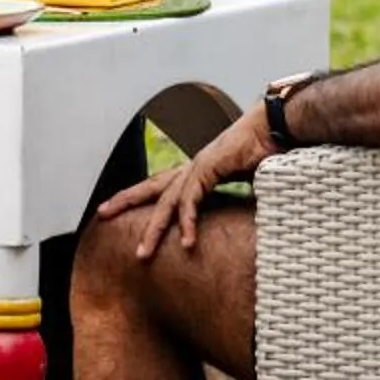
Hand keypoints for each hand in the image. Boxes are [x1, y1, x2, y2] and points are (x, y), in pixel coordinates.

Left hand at [96, 108, 276, 257]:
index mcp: (199, 170)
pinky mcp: (209, 167)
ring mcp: (199, 166)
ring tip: (142, 254)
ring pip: (167, 200)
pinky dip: (187, 221)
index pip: (163, 186)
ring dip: (154, 228)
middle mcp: (193, 167)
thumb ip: (237, 204)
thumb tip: (241, 228)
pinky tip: (185, 242)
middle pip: (151, 187)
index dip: (141, 197)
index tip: (121, 209)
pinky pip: (191, 199)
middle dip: (125, 201)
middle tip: (100, 215)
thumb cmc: (267, 152)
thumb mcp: (247, 186)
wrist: (279, 127)